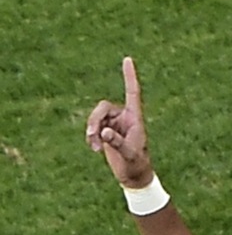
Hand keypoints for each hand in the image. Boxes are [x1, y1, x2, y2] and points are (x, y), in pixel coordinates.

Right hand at [85, 57, 151, 188]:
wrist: (133, 176)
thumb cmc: (136, 164)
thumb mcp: (129, 154)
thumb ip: (117, 143)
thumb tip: (105, 132)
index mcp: (135, 118)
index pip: (132, 93)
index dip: (130, 76)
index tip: (128, 59)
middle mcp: (124, 117)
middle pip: (103, 107)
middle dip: (94, 120)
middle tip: (92, 136)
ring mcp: (114, 124)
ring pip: (95, 117)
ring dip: (92, 130)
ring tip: (95, 147)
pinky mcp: (105, 132)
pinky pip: (93, 127)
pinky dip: (91, 136)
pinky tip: (94, 148)